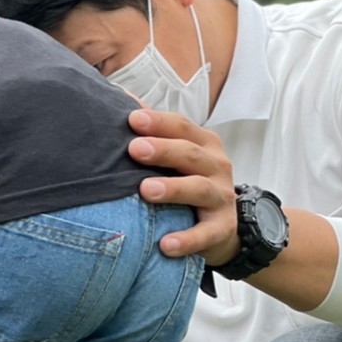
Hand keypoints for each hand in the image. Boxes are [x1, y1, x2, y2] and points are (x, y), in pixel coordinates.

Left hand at [127, 109, 239, 265]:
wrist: (222, 225)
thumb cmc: (187, 182)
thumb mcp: (175, 156)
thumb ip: (152, 132)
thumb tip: (119, 97)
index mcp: (202, 144)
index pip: (181, 127)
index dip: (158, 121)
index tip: (132, 119)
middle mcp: (215, 166)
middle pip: (189, 154)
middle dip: (163, 150)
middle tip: (135, 149)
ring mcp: (220, 196)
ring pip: (198, 189)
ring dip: (173, 189)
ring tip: (146, 190)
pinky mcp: (221, 228)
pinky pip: (205, 234)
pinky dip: (186, 239)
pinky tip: (165, 244)